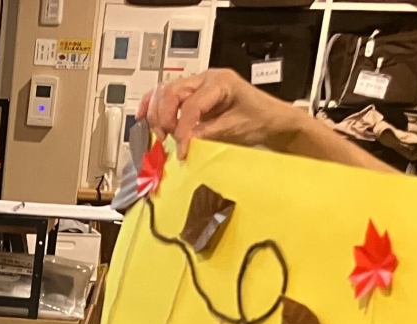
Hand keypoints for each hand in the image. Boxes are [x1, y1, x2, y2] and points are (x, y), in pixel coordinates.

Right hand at [139, 70, 301, 157]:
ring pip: (165, 92)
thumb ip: (206, 133)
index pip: (192, 105)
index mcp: (220, 82)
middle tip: (168, 140)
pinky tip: (144, 116)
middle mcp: (206, 79)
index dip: (183, 130)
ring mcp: (197, 85)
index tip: (181, 150)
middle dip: (165, 118)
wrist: (271, 119)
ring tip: (162, 134)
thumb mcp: (234, 128)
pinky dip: (153, 106)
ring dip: (157, 114)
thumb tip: (183, 143)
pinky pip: (165, 95)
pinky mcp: (192, 96)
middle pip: (171, 92)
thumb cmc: (260, 119)